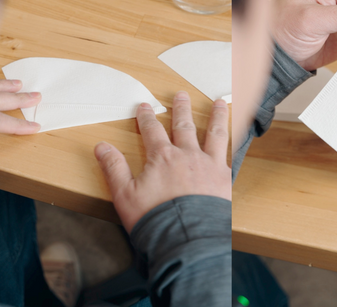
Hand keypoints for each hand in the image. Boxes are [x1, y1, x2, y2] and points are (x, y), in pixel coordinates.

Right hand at [93, 92, 230, 232]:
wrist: (187, 240)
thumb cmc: (155, 219)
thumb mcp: (124, 195)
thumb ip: (114, 168)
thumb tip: (101, 147)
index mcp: (162, 157)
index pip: (152, 130)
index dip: (147, 117)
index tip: (145, 106)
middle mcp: (187, 156)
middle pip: (183, 126)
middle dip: (180, 109)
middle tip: (181, 95)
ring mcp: (209, 166)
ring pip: (213, 134)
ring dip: (215, 117)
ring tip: (219, 103)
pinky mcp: (224, 180)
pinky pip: (229, 154)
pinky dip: (232, 143)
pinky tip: (235, 138)